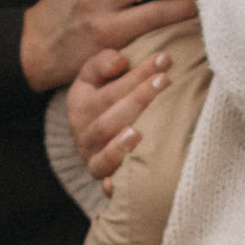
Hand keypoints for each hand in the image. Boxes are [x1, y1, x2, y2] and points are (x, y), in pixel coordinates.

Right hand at [67, 43, 171, 189]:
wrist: (89, 135)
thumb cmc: (102, 98)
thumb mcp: (94, 77)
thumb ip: (103, 63)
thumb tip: (120, 61)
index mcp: (80, 104)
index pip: (110, 89)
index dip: (137, 74)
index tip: (164, 60)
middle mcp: (82, 133)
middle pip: (109, 119)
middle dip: (139, 98)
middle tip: (165, 81)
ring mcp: (91, 157)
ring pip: (104, 154)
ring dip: (121, 145)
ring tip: (137, 133)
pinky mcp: (101, 178)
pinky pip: (105, 183)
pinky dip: (111, 185)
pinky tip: (118, 183)